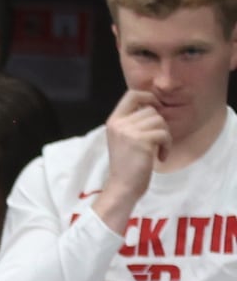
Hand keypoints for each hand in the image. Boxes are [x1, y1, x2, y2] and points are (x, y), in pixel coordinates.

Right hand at [96, 90, 171, 231]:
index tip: (156, 109)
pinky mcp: (141, 141)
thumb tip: (153, 106)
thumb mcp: (124, 138)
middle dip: (160, 125)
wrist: (123, 186)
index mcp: (113, 120)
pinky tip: (161, 156)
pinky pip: (164, 134)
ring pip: (160, 121)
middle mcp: (119, 123)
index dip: (148, 97)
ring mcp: (129, 132)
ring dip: (165, 136)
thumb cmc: (127, 164)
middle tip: (157, 142)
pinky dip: (167, 145)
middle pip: (151, 110)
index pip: (132, 94)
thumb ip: (132, 122)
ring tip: (159, 150)